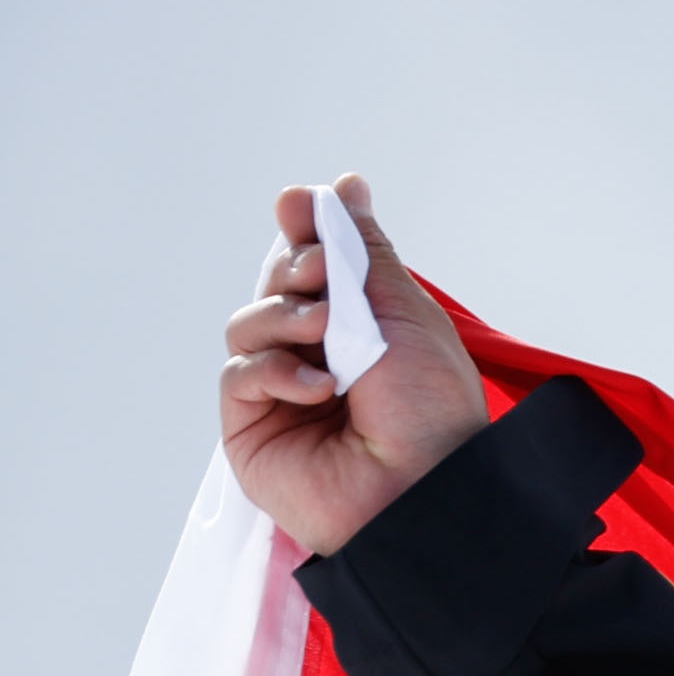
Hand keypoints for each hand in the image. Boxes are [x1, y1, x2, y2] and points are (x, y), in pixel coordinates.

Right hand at [218, 176, 486, 554]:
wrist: (427, 492)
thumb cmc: (432, 412)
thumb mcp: (404, 314)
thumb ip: (363, 249)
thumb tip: (345, 184)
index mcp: (363, 332)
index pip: (315, 267)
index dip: (304, 232)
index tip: (301, 205)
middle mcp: (321, 358)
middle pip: (277, 286)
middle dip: (297, 270)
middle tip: (327, 280)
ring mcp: (284, 393)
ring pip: (249, 322)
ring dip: (286, 317)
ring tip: (328, 334)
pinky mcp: (253, 427)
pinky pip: (240, 371)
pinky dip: (274, 369)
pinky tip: (317, 388)